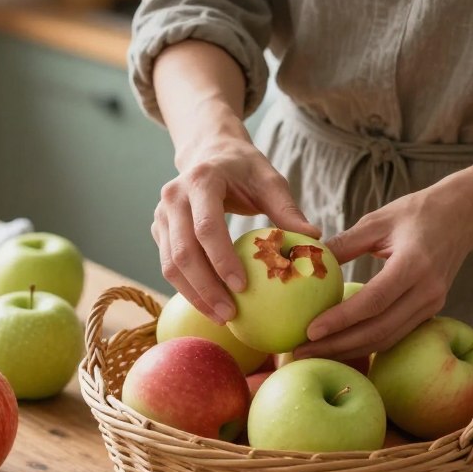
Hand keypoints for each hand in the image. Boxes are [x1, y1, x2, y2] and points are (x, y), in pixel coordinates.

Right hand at [151, 137, 318, 323]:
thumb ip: (287, 208)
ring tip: (221, 317)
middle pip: (183, 253)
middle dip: (205, 288)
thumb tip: (314, 239)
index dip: (221, 260)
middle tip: (230, 314)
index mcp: (200, 180)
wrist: (208, 153)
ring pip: (170, 265)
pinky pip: (168, 266)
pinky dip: (188, 288)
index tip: (242, 287)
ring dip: (193, 295)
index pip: (206, 227)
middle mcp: (173, 197)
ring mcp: (161, 215)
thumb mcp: (269, 180)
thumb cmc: (244, 169)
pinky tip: (210, 305)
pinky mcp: (158, 231)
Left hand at [295, 177, 472, 360]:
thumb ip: (343, 243)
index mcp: (414, 264)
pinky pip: (394, 335)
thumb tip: (306, 261)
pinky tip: (339, 347)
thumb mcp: (377, 221)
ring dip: (349, 351)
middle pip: (378, 329)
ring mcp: (432, 304)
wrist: (463, 216)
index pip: (374, 301)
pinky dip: (365, 344)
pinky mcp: (430, 311)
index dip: (341, 319)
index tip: (310, 331)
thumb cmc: (416, 213)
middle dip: (337, 345)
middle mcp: (427, 290)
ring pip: (387, 338)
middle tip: (301, 352)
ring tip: (313, 354)